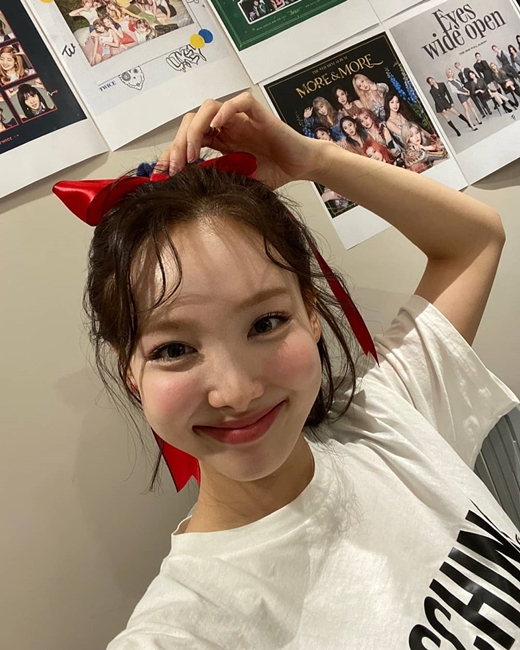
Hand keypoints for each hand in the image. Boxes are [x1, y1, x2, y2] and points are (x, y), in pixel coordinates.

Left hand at [157, 92, 319, 188]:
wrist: (299, 167)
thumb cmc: (271, 172)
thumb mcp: (236, 179)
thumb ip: (214, 177)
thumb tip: (185, 184)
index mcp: (218, 140)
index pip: (186, 138)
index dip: (171, 153)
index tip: (161, 174)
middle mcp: (225, 126)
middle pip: (191, 120)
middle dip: (178, 143)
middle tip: (175, 168)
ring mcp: (240, 118)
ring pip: (208, 108)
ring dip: (195, 129)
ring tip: (192, 153)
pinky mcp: (257, 113)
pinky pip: (239, 102)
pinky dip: (226, 111)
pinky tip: (217, 127)